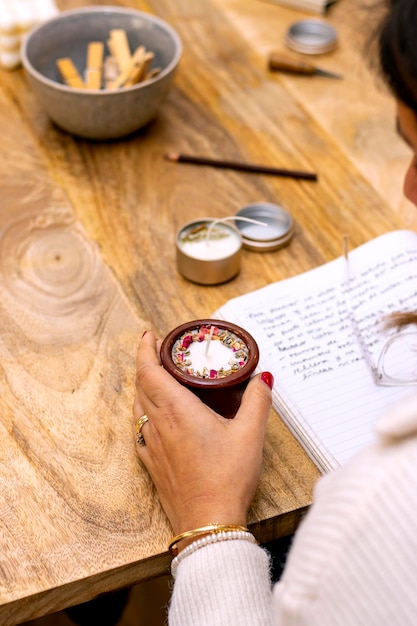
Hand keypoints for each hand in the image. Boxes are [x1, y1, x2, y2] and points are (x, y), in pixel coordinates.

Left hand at [133, 331, 272, 535]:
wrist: (208, 523)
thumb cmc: (227, 479)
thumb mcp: (250, 435)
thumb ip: (257, 401)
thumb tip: (264, 378)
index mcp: (177, 411)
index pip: (150, 371)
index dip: (146, 350)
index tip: (149, 335)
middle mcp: (158, 424)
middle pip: (141, 385)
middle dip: (146, 363)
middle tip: (160, 352)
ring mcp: (151, 445)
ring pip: (138, 406)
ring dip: (143, 386)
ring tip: (157, 378)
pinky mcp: (151, 463)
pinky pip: (139, 429)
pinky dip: (142, 412)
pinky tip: (153, 417)